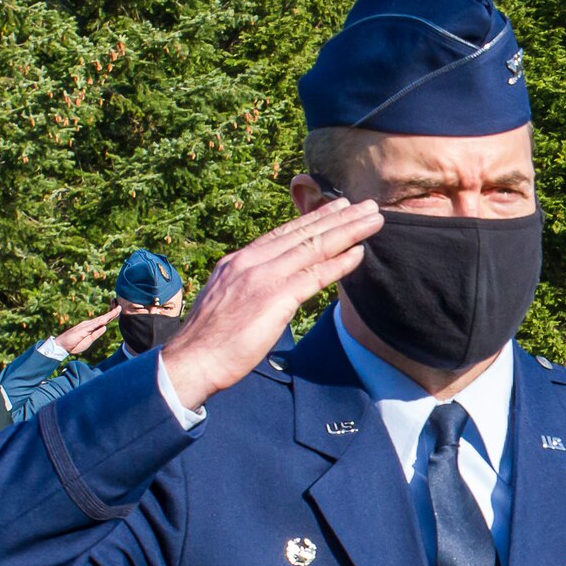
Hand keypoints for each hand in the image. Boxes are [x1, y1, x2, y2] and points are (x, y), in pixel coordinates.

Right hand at [52, 306, 120, 356]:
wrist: (62, 346)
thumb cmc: (74, 344)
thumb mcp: (89, 340)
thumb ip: (97, 333)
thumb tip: (105, 327)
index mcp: (91, 328)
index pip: (103, 321)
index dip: (111, 316)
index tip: (118, 312)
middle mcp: (89, 324)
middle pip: (103, 318)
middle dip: (112, 313)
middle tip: (120, 307)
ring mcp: (86, 326)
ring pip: (100, 320)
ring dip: (109, 315)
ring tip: (117, 310)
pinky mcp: (82, 330)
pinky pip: (93, 325)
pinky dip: (100, 322)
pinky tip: (107, 318)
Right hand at [162, 199, 379, 409]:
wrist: (192, 359)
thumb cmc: (210, 340)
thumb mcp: (227, 300)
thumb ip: (247, 287)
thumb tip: (266, 288)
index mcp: (239, 261)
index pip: (283, 233)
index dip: (313, 218)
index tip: (337, 206)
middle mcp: (251, 261)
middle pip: (303, 233)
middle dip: (339, 217)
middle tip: (367, 205)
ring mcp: (262, 277)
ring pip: (314, 247)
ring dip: (348, 231)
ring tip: (373, 219)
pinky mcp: (274, 298)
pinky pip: (314, 276)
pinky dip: (339, 263)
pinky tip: (359, 253)